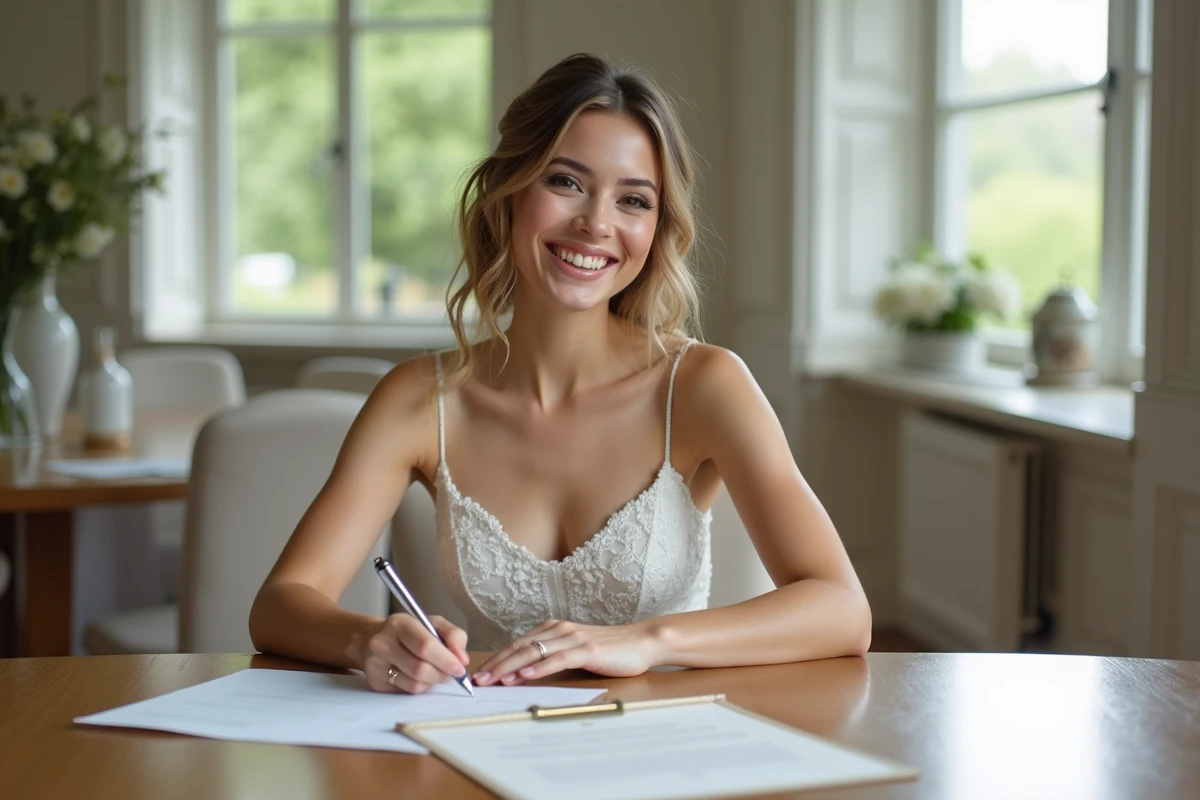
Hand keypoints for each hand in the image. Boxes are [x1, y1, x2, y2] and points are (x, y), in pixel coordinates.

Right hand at [358, 613, 469, 693]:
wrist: (371, 639)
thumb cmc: (409, 631)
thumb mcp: (432, 623)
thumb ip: (453, 635)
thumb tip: (462, 659)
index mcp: (399, 624)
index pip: (425, 645)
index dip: (446, 660)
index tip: (460, 668)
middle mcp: (383, 644)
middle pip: (420, 668)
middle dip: (442, 674)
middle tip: (452, 674)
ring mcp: (376, 665)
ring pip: (415, 683)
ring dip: (433, 682)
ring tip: (438, 673)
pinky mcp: (375, 682)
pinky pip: (407, 691)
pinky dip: (422, 687)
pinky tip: (423, 678)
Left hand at [473, 619, 660, 685]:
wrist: (641, 642)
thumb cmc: (609, 651)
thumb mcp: (573, 653)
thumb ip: (549, 659)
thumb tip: (519, 674)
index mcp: (553, 629)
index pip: (517, 644)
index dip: (495, 658)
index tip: (478, 673)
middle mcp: (559, 630)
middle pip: (519, 647)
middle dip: (495, 663)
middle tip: (476, 679)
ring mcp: (573, 638)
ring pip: (534, 651)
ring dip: (510, 666)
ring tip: (493, 679)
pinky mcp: (587, 650)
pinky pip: (558, 658)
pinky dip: (540, 666)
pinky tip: (526, 674)